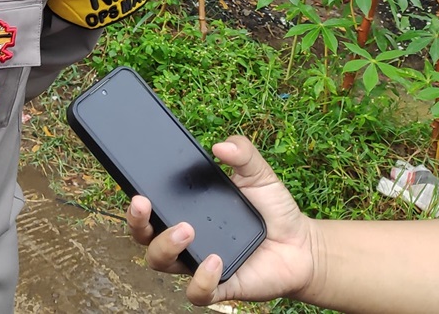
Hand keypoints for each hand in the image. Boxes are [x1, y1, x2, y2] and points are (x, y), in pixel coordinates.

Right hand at [126, 135, 318, 305]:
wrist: (302, 245)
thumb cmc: (272, 210)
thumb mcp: (258, 174)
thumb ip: (243, 153)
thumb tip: (221, 145)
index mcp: (184, 210)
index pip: (149, 207)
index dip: (135, 201)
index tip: (135, 188)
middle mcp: (184, 239)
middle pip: (142, 236)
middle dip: (136, 221)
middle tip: (144, 204)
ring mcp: (198, 263)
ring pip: (160, 262)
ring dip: (165, 246)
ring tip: (186, 230)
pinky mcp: (220, 286)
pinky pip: (197, 292)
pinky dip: (201, 279)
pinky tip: (215, 262)